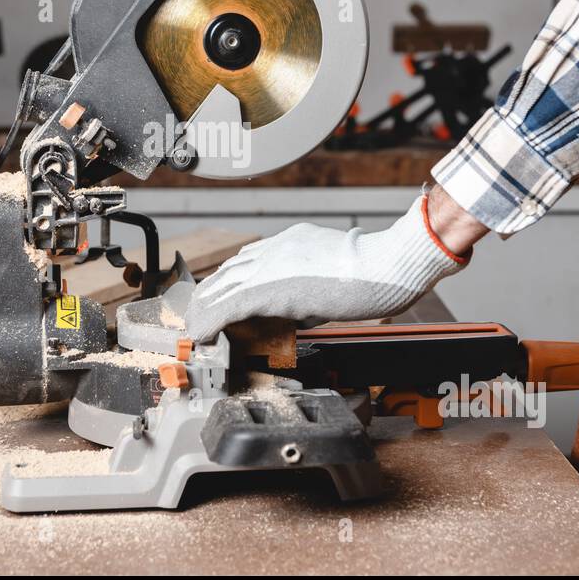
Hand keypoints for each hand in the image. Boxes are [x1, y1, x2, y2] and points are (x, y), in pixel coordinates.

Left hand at [184, 192, 473, 341]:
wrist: (385, 264)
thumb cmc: (375, 271)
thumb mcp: (333, 273)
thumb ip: (310, 285)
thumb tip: (301, 307)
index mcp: (290, 243)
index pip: (246, 261)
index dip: (228, 281)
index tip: (219, 295)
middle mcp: (273, 250)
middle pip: (226, 273)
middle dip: (208, 296)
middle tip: (196, 317)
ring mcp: (269, 268)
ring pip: (221, 289)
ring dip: (203, 311)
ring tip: (192, 331)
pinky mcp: (270, 290)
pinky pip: (227, 308)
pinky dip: (210, 323)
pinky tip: (201, 336)